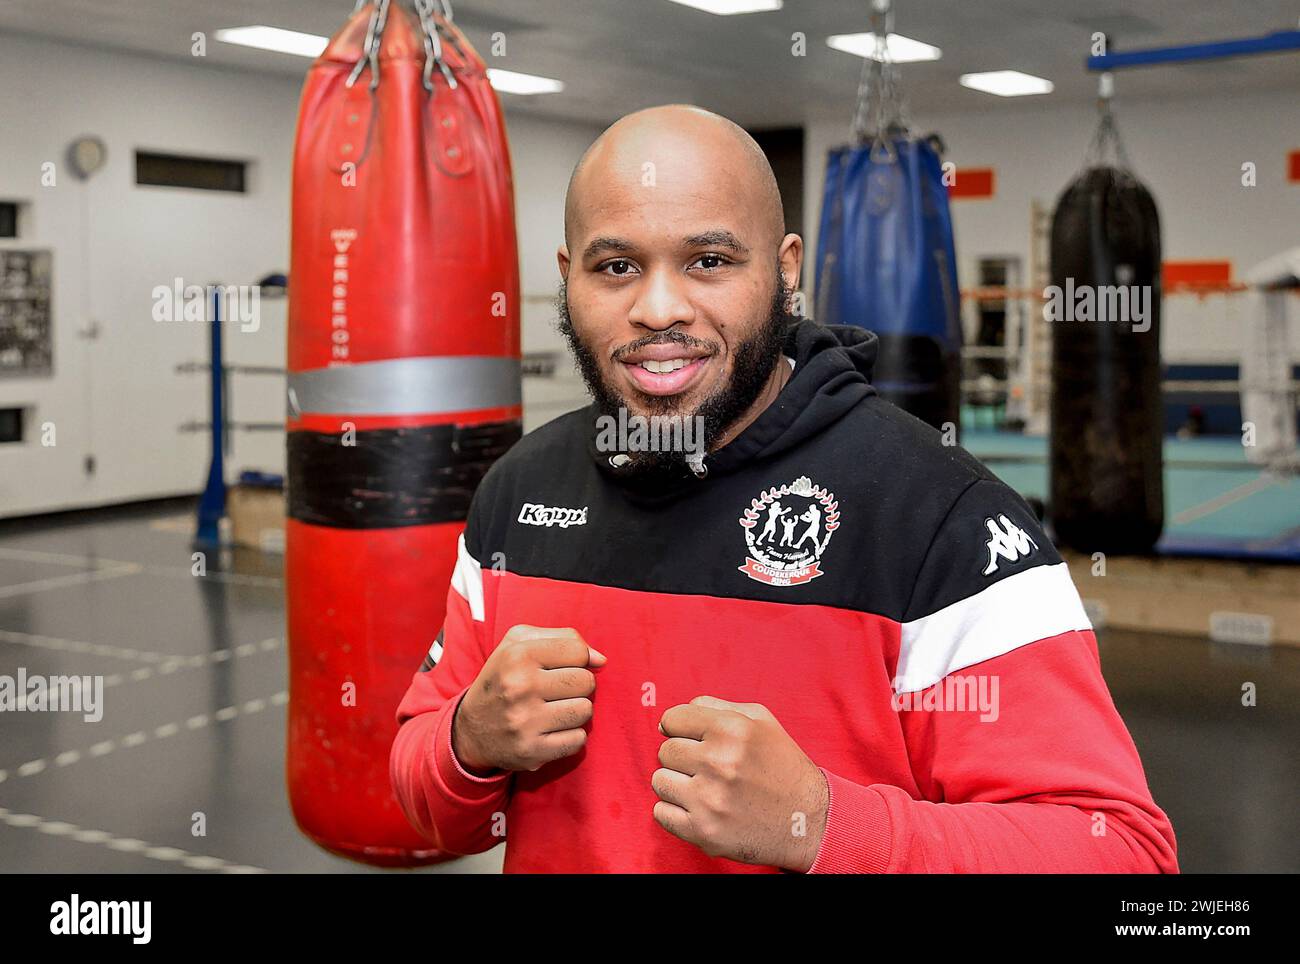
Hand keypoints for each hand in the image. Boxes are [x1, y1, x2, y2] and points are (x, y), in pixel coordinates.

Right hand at [453, 625, 604, 773]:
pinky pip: (578, 740)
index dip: (576, 659)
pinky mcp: (532, 751)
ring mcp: (525, 722)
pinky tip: (553, 731)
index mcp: (518, 655)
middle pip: (586, 681)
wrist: (471, 730)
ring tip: (555, 710)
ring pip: (585, 710)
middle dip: (578, 685)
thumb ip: (563, 639)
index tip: (560, 667)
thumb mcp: (519, 644)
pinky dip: (571, 736)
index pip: (577, 651)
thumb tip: (601, 660)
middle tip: (557, 691)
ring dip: (576, 711)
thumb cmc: (503, 679)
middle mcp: (520, 687)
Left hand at [652, 696, 827, 871]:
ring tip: (704, 789)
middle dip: (683, 758)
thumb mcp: (759, 720)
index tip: (694, 739)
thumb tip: (666, 721)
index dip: (681, 728)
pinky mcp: (704, 832)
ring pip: (659, 781)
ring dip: (677, 784)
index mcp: (731, 729)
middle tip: (708, 768)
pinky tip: (700, 809)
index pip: (672, 719)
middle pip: (665, 751)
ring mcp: (709, 800)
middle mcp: (719, 762)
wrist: (809, 820)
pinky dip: (676, 812)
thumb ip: (713, 707)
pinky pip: (661, 814)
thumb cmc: (781, 764)